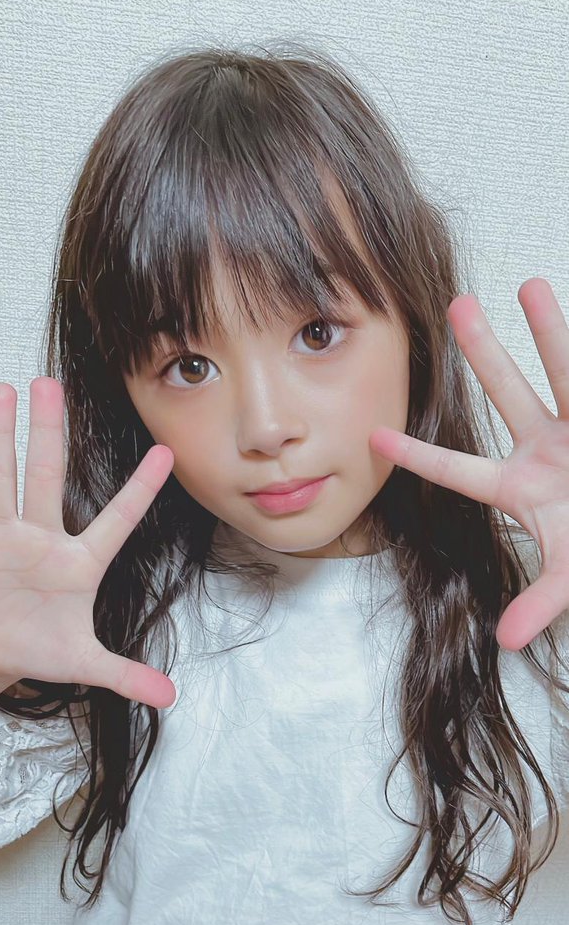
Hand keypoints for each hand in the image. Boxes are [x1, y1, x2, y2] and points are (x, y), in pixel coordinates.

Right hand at [0, 378, 176, 706]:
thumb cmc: (40, 650)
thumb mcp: (85, 663)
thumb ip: (126, 674)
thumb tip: (169, 698)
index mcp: (79, 561)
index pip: (117, 518)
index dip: (140, 489)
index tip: (164, 453)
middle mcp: (42, 536)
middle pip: (46, 474)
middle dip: (48, 430)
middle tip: (50, 383)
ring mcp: (1, 533)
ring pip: (0, 475)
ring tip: (2, 390)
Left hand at [368, 278, 568, 651]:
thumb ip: (541, 601)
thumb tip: (506, 641)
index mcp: (522, 487)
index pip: (461, 469)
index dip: (420, 456)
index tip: (374, 436)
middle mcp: (548, 448)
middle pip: (509, 394)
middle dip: (485, 354)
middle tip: (454, 306)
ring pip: (565, 371)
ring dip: (550, 330)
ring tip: (530, 283)